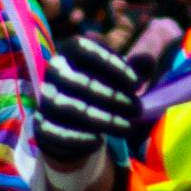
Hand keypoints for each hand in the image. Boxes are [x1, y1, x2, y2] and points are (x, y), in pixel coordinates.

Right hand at [34, 33, 144, 171]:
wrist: (73, 125)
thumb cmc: (101, 91)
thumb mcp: (120, 78)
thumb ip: (135, 68)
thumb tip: (149, 57)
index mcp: (70, 53)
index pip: (83, 49)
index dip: (110, 64)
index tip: (136, 82)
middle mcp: (53, 72)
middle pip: (78, 81)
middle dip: (112, 96)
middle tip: (137, 109)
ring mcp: (46, 100)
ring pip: (71, 109)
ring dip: (103, 119)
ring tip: (128, 127)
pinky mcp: (42, 127)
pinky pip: (57, 133)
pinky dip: (80, 138)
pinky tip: (99, 140)